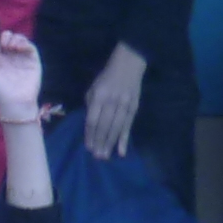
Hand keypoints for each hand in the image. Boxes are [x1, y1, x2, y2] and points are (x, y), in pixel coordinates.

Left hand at [0, 23, 46, 125]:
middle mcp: (9, 56)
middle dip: (5, 35)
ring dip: (14, 38)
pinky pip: (30, 46)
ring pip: (19, 39)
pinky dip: (24, 43)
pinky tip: (19, 47)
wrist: (14, 102)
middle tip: (4, 44)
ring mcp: (21, 58)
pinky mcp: (33, 60)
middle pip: (7, 37)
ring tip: (11, 47)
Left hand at [82, 44, 146, 162]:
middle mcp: (112, 102)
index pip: (93, 119)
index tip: (87, 147)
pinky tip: (121, 151)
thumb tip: (90, 124)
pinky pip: (128, 126)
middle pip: (105, 125)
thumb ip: (91, 105)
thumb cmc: (106, 77)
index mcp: (99, 96)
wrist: (129, 65)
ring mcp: (124, 105)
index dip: (90, 134)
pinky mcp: (134, 108)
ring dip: (110, 143)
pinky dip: (124, 139)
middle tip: (97, 157)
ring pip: (116, 128)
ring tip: (105, 156)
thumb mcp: (93, 88)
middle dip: (100, 142)